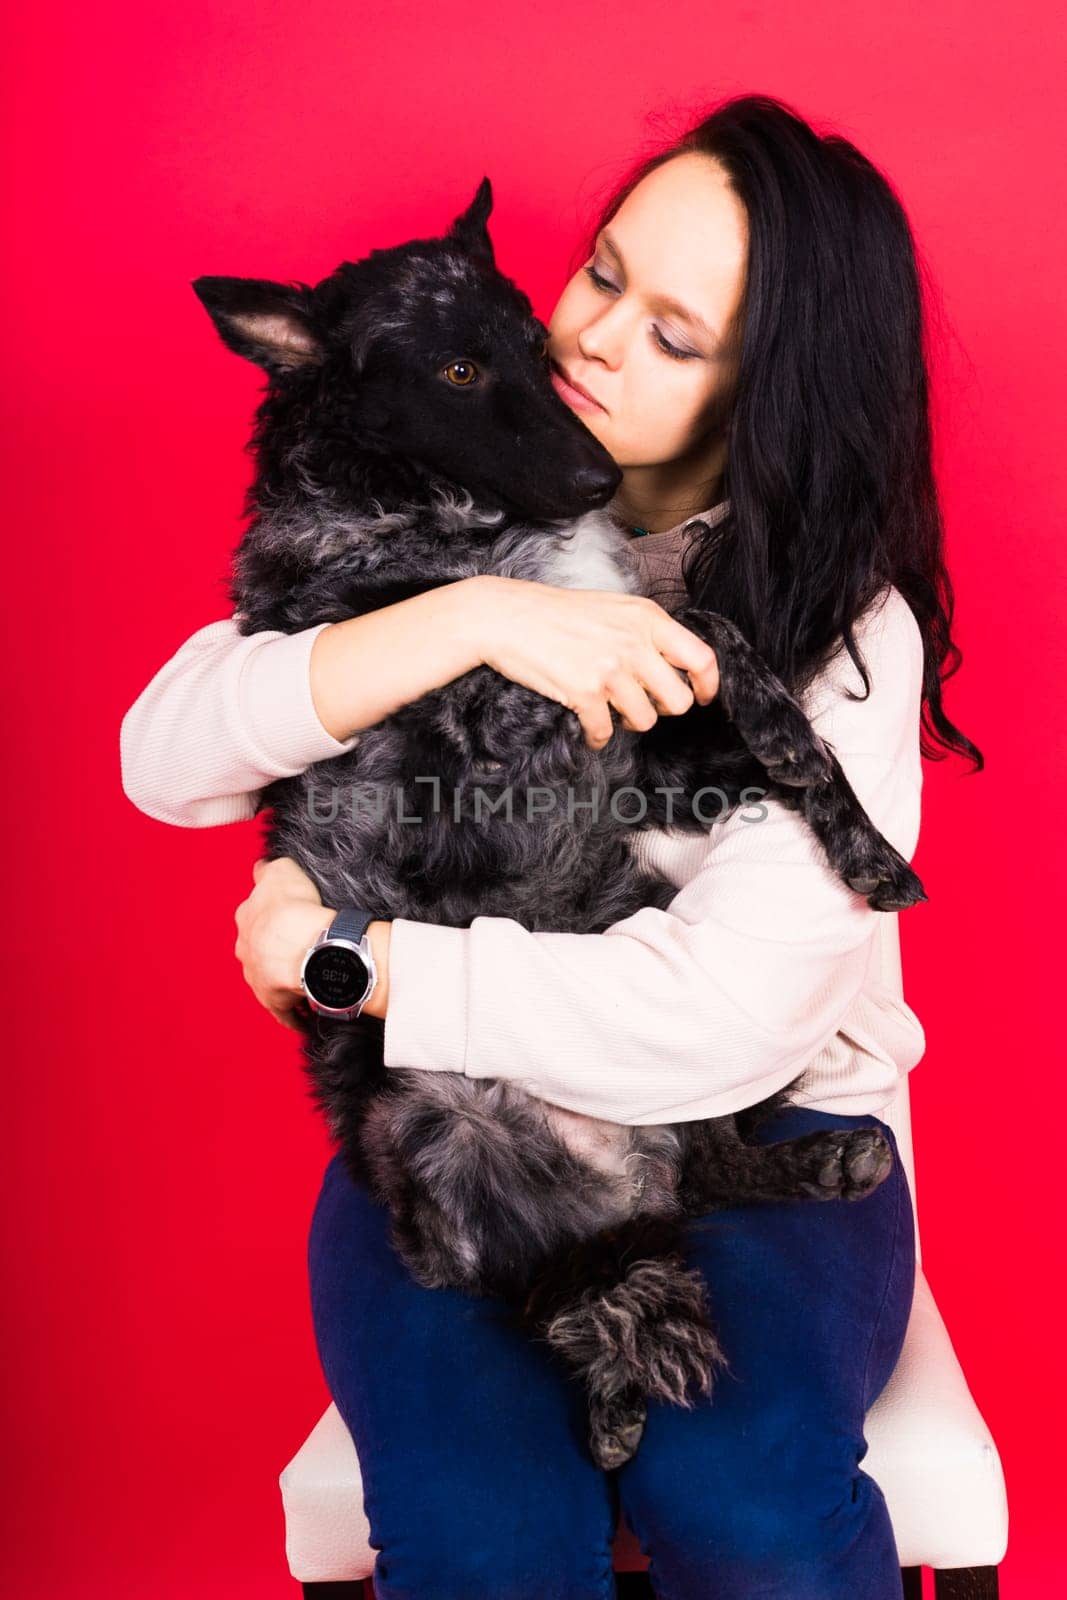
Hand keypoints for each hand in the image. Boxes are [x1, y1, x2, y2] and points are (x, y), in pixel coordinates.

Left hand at [233, 857, 333, 1030]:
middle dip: (271, 950)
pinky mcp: (274, 1001)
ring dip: (281, 979)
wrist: (308, 946)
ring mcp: (258, 977)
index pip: (252, 915)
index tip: (284, 919)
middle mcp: (246, 950)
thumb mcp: (281, 870)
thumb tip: (261, 869)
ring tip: (302, 978)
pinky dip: (293, 1013)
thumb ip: (268, 869)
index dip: (270, 916)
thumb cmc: (295, 908)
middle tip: (294, 948)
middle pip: (256, 949)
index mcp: (245, 920)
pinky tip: (304, 1014)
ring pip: (268, 978)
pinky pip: (284, 1011)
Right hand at [477, 578, 719, 750]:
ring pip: (646, 720)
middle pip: (679, 700)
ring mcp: (610, 668)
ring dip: (628, 723)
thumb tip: (672, 667)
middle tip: (643, 704)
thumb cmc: (556, 613)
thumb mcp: (613, 608)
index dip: (708, 686)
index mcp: (647, 618)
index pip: (702, 657)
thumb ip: (645, 632)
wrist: (505, 616)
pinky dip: (596, 737)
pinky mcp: (584, 691)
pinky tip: (587, 726)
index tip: (702, 697)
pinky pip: (605, 733)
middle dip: (663, 709)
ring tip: (609, 709)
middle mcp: (635, 643)